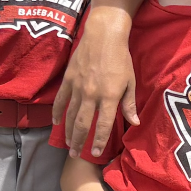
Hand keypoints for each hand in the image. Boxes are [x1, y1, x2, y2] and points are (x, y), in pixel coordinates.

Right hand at [53, 15, 138, 157]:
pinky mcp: (68, 79)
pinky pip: (60, 100)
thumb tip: (134, 122)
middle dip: (79, 142)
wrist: (103, 35)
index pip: (103, 125)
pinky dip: (57, 113)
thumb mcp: (130, 81)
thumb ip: (129, 103)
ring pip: (70, 115)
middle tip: (76, 155)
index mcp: (109, 96)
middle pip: (82, 124)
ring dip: (68, 132)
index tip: (96, 153)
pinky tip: (56, 123)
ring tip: (67, 144)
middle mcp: (92, 95)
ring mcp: (78, 87)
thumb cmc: (121, 58)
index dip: (99, 141)